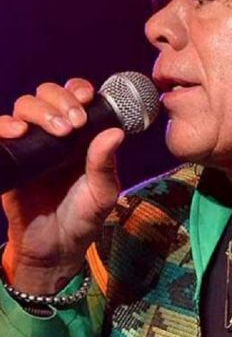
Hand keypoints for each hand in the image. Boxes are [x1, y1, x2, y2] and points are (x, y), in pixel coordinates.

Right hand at [0, 78, 124, 292]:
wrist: (55, 247)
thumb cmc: (84, 216)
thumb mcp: (103, 193)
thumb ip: (105, 164)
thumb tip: (115, 132)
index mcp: (81, 135)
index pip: (76, 96)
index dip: (78, 89)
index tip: (87, 98)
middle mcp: (55, 133)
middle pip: (48, 94)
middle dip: (61, 100)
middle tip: (75, 123)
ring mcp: (31, 144)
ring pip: (25, 106)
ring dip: (40, 110)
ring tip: (57, 131)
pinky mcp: (10, 159)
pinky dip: (4, 125)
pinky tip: (18, 132)